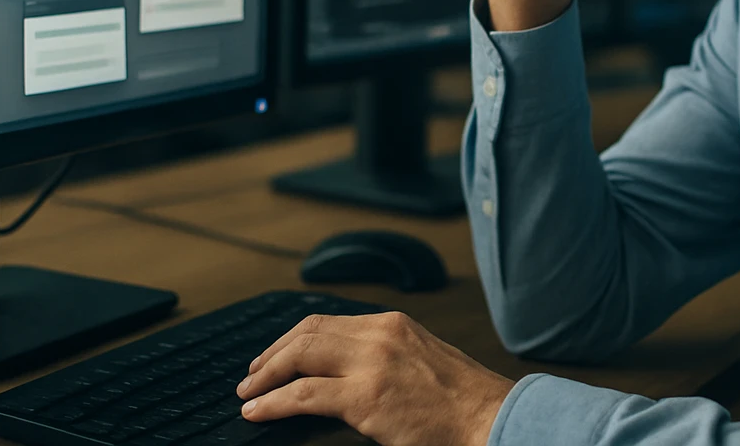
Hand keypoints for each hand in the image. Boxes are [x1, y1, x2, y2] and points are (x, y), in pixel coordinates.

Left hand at [235, 311, 513, 445]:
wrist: (491, 418)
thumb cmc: (462, 402)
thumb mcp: (422, 361)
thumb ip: (385, 357)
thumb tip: (343, 374)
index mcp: (392, 324)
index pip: (326, 321)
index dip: (291, 339)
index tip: (274, 356)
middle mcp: (379, 335)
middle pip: (306, 333)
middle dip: (271, 355)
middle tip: (252, 375)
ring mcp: (372, 364)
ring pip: (299, 357)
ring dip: (266, 376)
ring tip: (248, 394)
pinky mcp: (366, 398)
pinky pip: (304, 395)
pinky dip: (274, 402)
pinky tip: (258, 411)